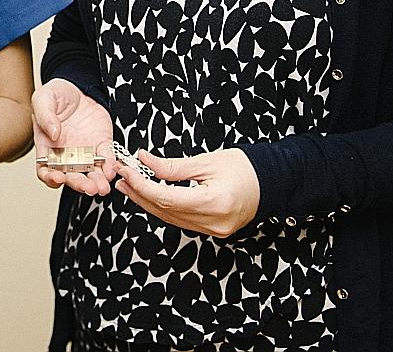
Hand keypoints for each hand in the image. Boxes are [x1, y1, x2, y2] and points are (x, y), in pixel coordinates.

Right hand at [32, 79, 117, 195]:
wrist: (78, 85)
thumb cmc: (56, 94)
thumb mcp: (43, 98)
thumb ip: (44, 115)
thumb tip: (53, 133)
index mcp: (47, 146)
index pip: (45, 170)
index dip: (50, 178)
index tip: (58, 178)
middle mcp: (66, 154)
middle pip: (71, 176)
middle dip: (80, 184)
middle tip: (89, 187)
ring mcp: (85, 151)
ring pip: (91, 173)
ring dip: (97, 182)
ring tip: (103, 186)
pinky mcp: (101, 143)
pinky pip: (106, 158)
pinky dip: (110, 165)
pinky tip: (112, 169)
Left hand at [117, 148, 259, 238]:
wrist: (272, 183)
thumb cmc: (245, 168)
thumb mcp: (207, 161)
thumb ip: (172, 166)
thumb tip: (144, 161)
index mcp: (214, 202)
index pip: (165, 197)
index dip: (141, 184)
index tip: (126, 170)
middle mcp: (214, 222)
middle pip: (164, 211)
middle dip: (139, 193)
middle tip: (121, 177)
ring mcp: (214, 230)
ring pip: (170, 218)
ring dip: (147, 202)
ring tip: (128, 186)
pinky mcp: (214, 232)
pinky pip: (180, 221)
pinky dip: (163, 208)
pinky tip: (150, 196)